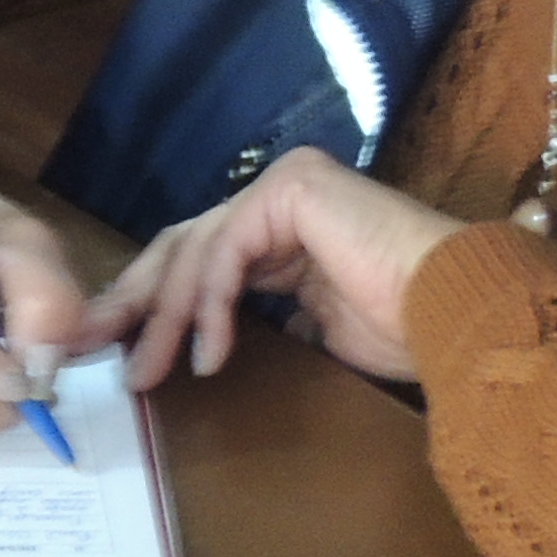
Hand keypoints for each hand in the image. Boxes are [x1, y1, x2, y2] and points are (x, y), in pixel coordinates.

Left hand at [88, 147, 460, 391]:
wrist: (462, 316)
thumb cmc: (405, 329)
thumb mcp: (309, 326)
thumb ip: (257, 317)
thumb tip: (201, 345)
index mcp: (283, 225)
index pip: (197, 256)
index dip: (150, 302)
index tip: (114, 348)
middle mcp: (279, 195)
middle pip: (183, 245)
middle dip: (134, 301)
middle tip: (94, 348)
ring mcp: (284, 185)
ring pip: (196, 250)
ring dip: (164, 316)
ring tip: (147, 371)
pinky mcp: (291, 190)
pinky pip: (227, 252)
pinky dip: (209, 305)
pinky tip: (210, 354)